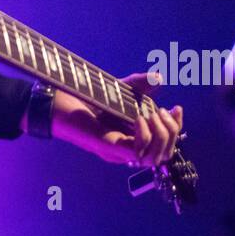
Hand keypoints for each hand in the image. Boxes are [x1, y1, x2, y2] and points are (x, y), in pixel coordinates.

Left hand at [48, 72, 182, 166]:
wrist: (57, 102)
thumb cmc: (85, 99)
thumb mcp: (119, 89)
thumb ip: (139, 85)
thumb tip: (159, 78)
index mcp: (133, 137)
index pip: (165, 144)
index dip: (176, 129)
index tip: (176, 107)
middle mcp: (128, 147)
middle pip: (165, 154)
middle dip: (171, 132)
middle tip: (161, 112)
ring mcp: (119, 150)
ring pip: (155, 157)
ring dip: (161, 135)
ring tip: (152, 115)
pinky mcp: (108, 147)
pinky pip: (136, 152)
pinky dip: (143, 135)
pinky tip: (137, 118)